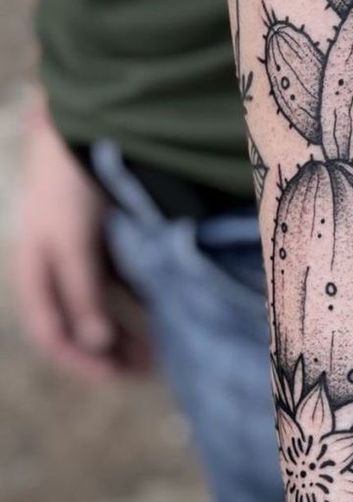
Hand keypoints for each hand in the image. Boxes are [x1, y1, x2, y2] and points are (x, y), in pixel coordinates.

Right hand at [13, 101, 150, 378]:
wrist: (89, 126)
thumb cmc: (72, 183)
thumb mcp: (74, 242)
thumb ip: (83, 293)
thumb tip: (96, 345)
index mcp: (36, 272)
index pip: (51, 334)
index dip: (81, 361)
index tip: (119, 376)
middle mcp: (56, 268)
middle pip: (79, 325)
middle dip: (110, 352)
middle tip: (149, 369)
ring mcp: (83, 252)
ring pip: (103, 305)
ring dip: (127, 329)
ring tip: (161, 348)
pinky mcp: (108, 237)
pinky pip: (123, 280)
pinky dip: (139, 299)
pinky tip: (167, 308)